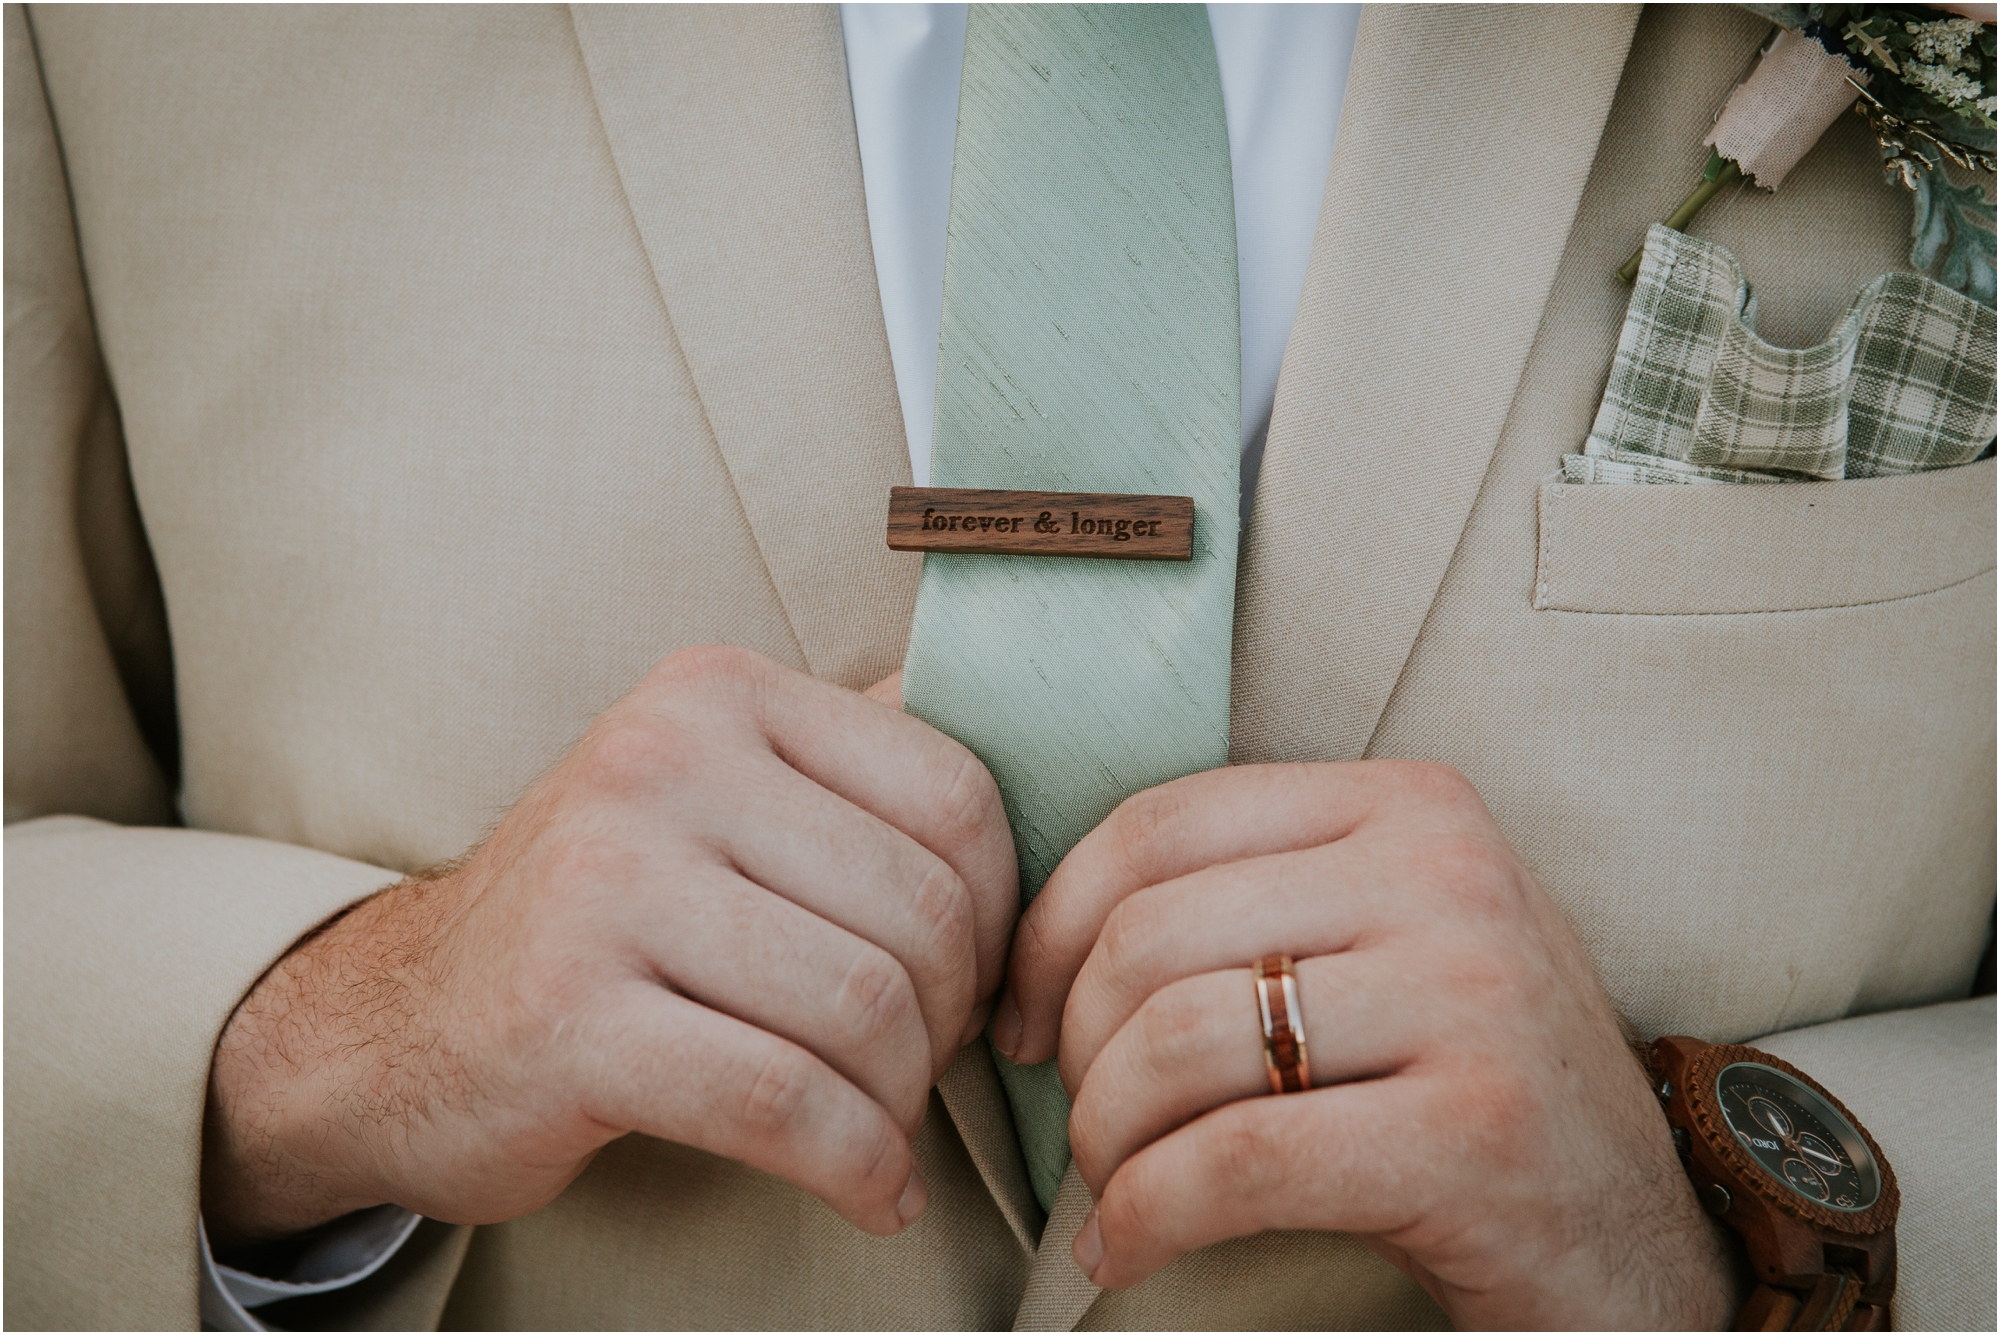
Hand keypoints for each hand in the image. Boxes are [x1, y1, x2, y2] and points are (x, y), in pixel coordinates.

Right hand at [202, 646, 1016, 1245]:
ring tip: (882, 1130)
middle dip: (952, 1024)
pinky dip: (856, 1166)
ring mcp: (605, 883)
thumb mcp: (708, 796)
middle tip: (923, 1073)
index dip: (1002, 914)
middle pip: (921, 912)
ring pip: (864, 1009)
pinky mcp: (569, 1017)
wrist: (395, 1025)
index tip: (977, 985)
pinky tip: (867, 1192)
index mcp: (717, 695)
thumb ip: (848, 772)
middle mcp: (660, 761)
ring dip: (904, 1102)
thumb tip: (1036, 770)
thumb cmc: (598, 918)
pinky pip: (786, 1103)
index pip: (955, 797)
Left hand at [1000, 760, 1740, 1327]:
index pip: (1159, 824)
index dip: (1050, 928)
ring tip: (1113, 1188)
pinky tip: (1129, 1249)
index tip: (1018, 1017)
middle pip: (1151, 935)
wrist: (1640, 1239)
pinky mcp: (1474, 1132)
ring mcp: (1473, 997)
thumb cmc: (1469, 1084)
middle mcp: (1447, 875)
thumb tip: (1034, 936)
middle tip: (1081, 1121)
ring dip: (1105, 1139)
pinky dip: (1147, 1216)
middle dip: (1072, 1045)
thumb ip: (1251, 899)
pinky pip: (1234, 1161)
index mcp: (1409, 804)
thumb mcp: (1382, 946)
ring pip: (1177, 1044)